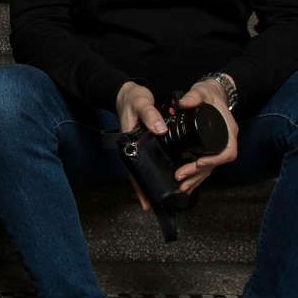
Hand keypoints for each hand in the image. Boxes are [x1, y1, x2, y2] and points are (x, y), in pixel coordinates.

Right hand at [115, 81, 163, 209]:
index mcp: (130, 144)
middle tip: (160, 205)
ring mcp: (143, 146)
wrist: (128, 92)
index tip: (146, 202)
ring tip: (169, 194)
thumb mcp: (141, 104)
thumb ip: (150, 115)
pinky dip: (161, 167)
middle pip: (141, 173)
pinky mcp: (150, 142)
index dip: (139, 187)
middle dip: (149, 190)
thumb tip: (160, 129)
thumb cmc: (131, 99)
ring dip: (156, 180)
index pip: (134, 170)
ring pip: (149, 168)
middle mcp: (135, 148)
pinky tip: (169, 173)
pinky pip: (155, 158)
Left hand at [171, 78, 238, 195]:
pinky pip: (205, 166)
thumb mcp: (202, 91)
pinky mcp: (209, 150)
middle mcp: (225, 141)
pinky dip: (196, 176)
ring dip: (196, 179)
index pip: (227, 151)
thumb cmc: (210, 95)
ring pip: (210, 168)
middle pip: (215, 164)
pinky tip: (186, 184)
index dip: (215, 160)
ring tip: (181, 186)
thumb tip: (184, 103)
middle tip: (181, 176)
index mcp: (228, 130)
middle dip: (198, 173)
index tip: (199, 162)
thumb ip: (194, 96)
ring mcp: (218, 147)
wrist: (212, 94)